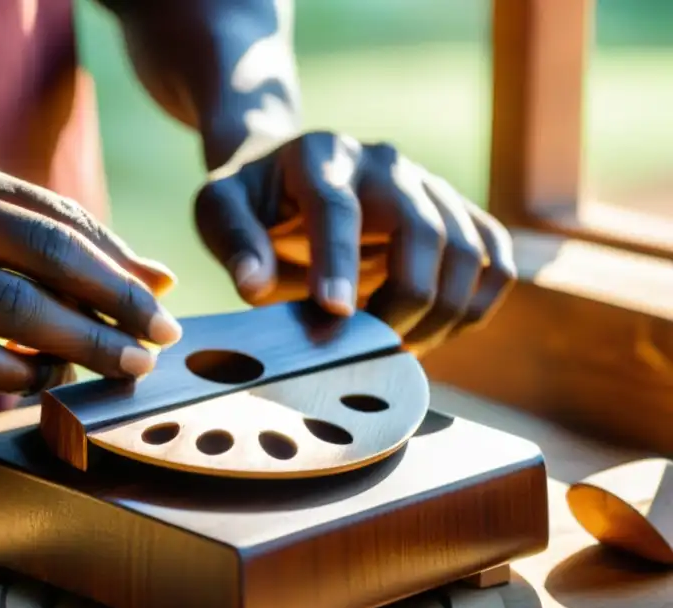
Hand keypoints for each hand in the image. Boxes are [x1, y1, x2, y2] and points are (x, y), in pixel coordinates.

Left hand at [193, 132, 515, 351]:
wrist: (288, 174)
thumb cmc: (251, 199)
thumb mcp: (218, 209)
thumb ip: (235, 243)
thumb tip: (255, 286)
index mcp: (321, 156)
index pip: (337, 207)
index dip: (339, 262)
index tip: (337, 316)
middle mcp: (384, 164)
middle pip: (423, 231)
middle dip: (403, 302)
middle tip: (370, 347)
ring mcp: (428, 185)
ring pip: (468, 251)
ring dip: (441, 313)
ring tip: (397, 346)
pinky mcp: (455, 213)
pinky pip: (494, 258)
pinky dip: (476, 304)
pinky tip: (434, 329)